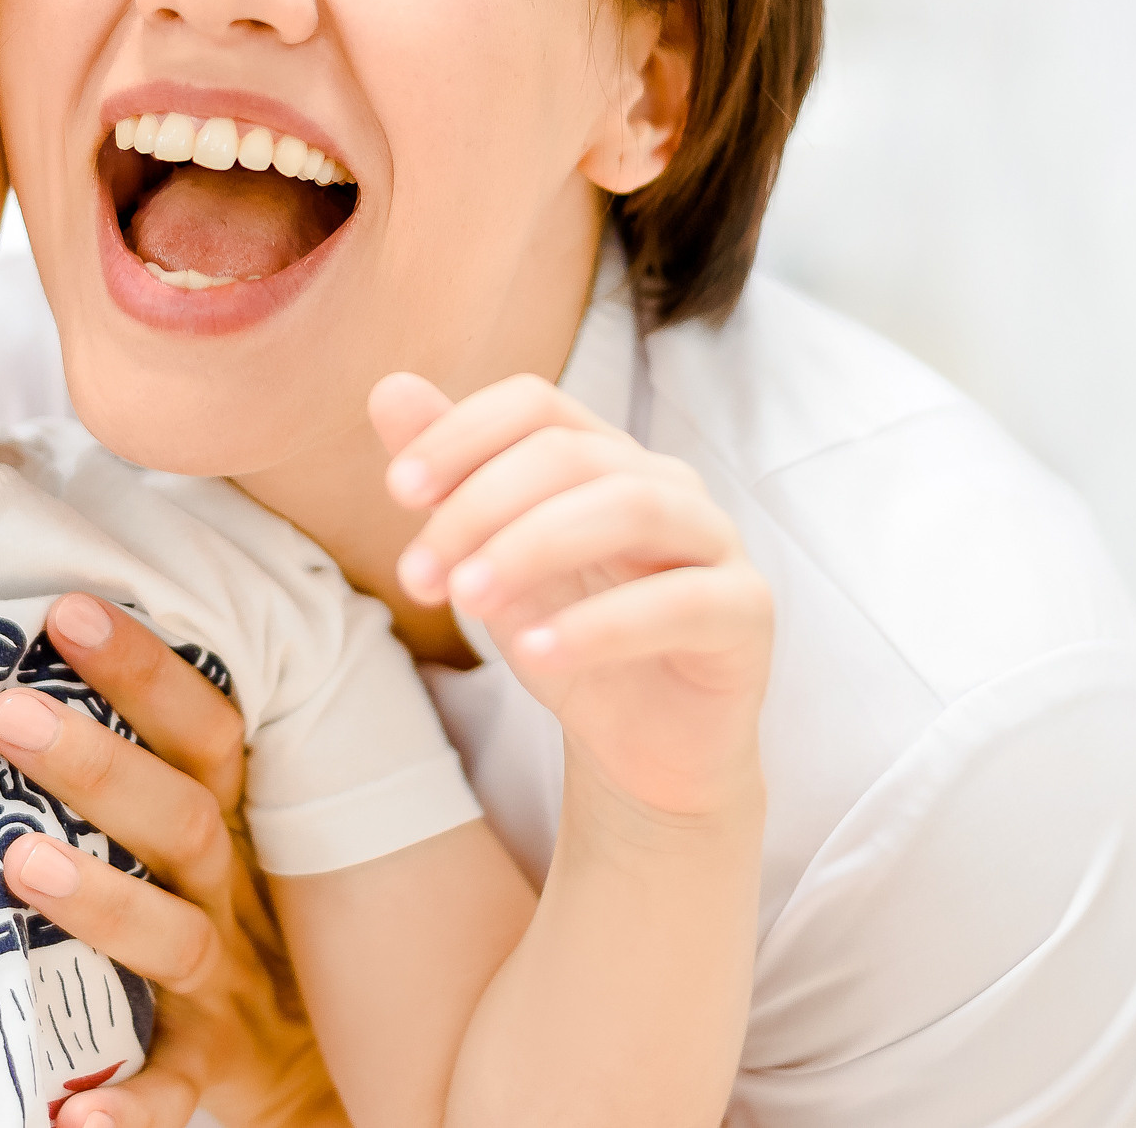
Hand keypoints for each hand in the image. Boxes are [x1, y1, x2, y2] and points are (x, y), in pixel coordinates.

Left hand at [0, 594, 343, 1127]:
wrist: (317, 1063)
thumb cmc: (231, 925)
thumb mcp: (209, 839)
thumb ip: (146, 772)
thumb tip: (23, 671)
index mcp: (227, 827)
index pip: (202, 729)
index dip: (145, 669)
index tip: (65, 610)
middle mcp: (231, 894)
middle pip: (179, 819)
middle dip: (99, 763)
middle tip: (7, 712)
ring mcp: (223, 986)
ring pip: (172, 938)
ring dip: (104, 902)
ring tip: (21, 865)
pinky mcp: (211, 1071)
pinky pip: (171, 1093)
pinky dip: (129, 1111)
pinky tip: (71, 1118)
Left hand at [373, 372, 772, 817]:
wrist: (643, 747)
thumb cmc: (570, 635)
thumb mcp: (492, 559)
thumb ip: (449, 478)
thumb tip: (390, 388)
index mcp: (604, 456)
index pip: (536, 403)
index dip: (462, 434)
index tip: (397, 491)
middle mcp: (665, 482)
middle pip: (570, 455)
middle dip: (479, 508)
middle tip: (415, 576)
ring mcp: (715, 541)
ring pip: (630, 507)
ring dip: (532, 548)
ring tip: (466, 602)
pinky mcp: (746, 612)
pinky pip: (681, 602)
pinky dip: (601, 625)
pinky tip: (536, 654)